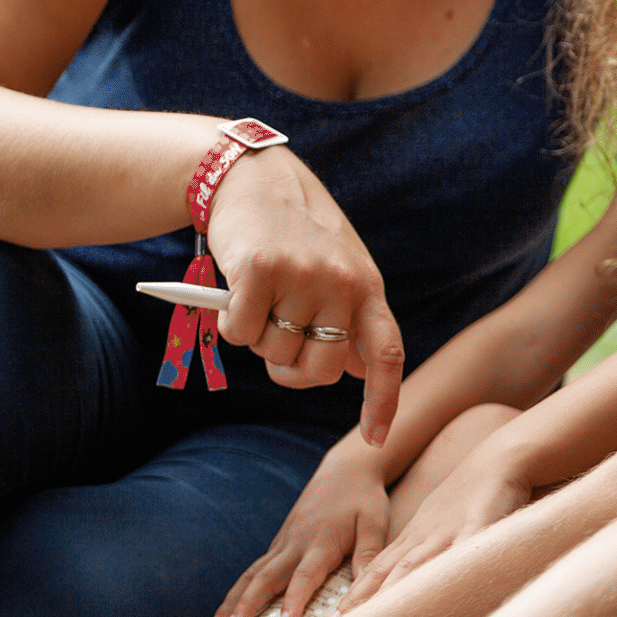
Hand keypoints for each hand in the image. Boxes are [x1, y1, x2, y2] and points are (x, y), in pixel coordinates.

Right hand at [204, 146, 405, 445]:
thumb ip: (349, 316)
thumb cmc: (295, 230)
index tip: (374, 440)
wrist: (254, 176)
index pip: (387, 354)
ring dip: (257, 338)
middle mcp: (342, 283)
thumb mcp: (337, 267)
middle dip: (291, 370)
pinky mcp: (260, 270)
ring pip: (273, 353)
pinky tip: (234, 289)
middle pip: (319, 371)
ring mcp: (303, 276)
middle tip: (275, 341)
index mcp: (367, 286)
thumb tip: (355, 372)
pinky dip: (229, 324)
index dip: (383, 401)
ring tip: (259, 294)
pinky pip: (239, 334)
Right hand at [207, 441, 390, 616]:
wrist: (345, 471)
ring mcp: (283, 544)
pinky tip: (226, 612)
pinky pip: (254, 570)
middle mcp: (295, 544)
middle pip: (266, 577)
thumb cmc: (364, 499)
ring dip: (233, 601)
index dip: (295, 599)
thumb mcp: (375, 522)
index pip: (305, 575)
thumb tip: (366, 586)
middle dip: (248, 605)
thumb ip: (369, 553)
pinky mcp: (278, 545)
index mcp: (320, 542)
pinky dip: (237, 592)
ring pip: (252, 575)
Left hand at [336, 448, 532, 612]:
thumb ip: (422, 552)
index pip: (378, 569)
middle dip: (365, 599)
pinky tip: (442, 593)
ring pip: (415, 566)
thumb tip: (407, 581)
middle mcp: (424, 536)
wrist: (497, 459)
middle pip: (389, 571)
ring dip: (392, 592)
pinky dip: (448, 573)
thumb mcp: (437, 524)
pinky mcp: (477, 527)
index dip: (357, 594)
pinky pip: (461, 554)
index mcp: (415, 537)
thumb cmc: (469, 495)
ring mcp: (448, 532)